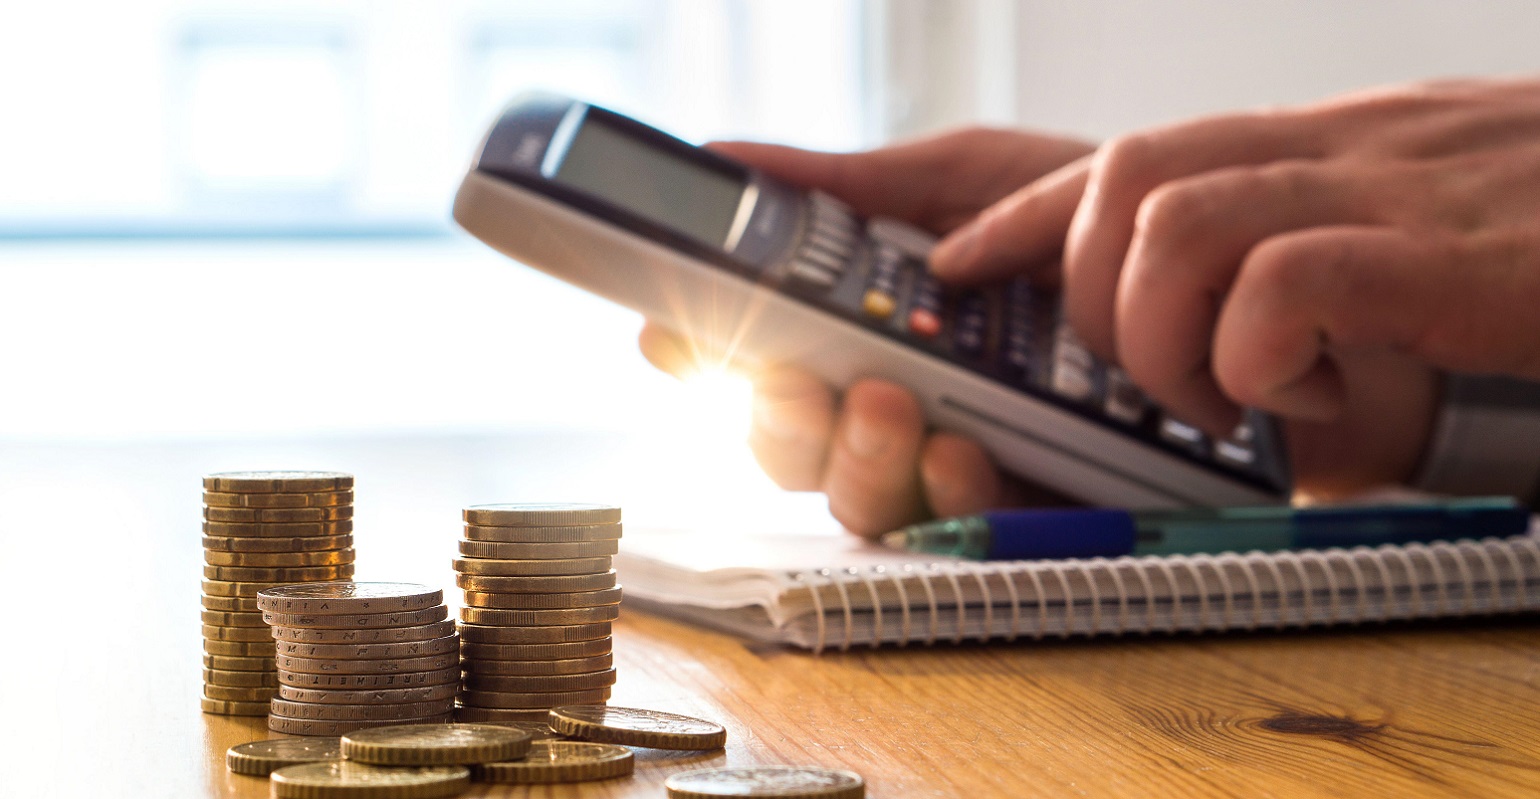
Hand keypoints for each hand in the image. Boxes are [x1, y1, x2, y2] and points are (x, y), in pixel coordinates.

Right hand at [640, 129, 1092, 534]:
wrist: (1215, 260)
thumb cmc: (1085, 219)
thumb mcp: (964, 179)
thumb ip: (848, 185)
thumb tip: (724, 155)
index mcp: (863, 329)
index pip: (760, 358)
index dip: (707, 356)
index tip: (669, 335)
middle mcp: (894, 401)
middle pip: (790, 447)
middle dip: (778, 420)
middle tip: (802, 382)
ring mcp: (956, 458)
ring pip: (857, 500)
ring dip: (855, 457)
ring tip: (889, 405)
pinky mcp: (1029, 507)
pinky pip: (959, 531)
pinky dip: (943, 494)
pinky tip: (960, 449)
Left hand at [933, 77, 1539, 497]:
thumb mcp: (1414, 225)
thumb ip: (1318, 260)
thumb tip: (1247, 344)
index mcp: (1322, 148)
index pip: (1132, 153)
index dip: (1026, 211)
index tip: (960, 260)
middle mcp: (1339, 150)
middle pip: (1126, 178)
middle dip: (1089, 289)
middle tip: (1150, 373)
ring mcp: (1391, 192)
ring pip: (1177, 220)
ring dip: (1159, 329)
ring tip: (1218, 393)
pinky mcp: (1452, 255)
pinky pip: (1289, 278)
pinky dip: (1260, 350)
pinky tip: (1304, 395)